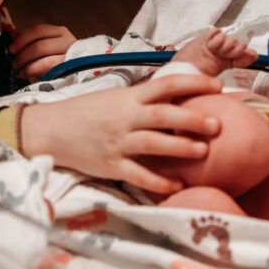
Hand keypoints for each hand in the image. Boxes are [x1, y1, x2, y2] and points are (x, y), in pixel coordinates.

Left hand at [10, 24, 76, 80]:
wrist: (78, 72)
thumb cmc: (57, 58)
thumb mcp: (45, 45)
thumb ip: (29, 38)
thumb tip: (13, 34)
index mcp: (60, 32)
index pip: (38, 30)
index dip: (21, 38)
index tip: (11, 48)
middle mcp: (68, 42)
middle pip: (39, 45)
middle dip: (22, 56)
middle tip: (14, 63)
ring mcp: (70, 57)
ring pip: (44, 60)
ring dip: (27, 66)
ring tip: (20, 71)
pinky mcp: (69, 71)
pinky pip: (48, 72)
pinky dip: (34, 73)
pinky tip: (27, 75)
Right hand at [20, 74, 222, 192]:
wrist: (51, 129)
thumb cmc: (87, 112)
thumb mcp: (115, 98)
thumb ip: (144, 100)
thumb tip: (179, 98)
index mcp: (129, 97)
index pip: (166, 84)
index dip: (193, 83)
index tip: (217, 86)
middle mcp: (125, 117)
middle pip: (164, 114)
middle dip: (192, 118)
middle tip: (218, 124)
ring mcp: (118, 142)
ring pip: (153, 143)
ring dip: (180, 147)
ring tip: (203, 151)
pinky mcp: (110, 165)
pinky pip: (138, 175)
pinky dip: (158, 181)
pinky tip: (178, 186)